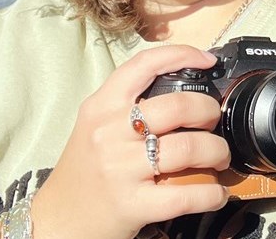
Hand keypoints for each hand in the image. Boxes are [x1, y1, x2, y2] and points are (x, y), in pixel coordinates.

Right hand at [30, 45, 231, 238]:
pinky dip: (211, 194)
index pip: (143, 66)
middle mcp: (109, 133)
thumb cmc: (83, 172)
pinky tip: (216, 193)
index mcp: (101, 107)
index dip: (181, 55)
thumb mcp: (95, 126)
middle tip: (213, 120)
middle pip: (178, 106)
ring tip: (219, 156)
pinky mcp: (133, 204)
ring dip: (217, 151)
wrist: (56, 220)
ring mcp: (120, 169)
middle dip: (209, 111)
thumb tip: (182, 92)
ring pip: (190, 147)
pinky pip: (186, 195)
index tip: (206, 60)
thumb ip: (128, 106)